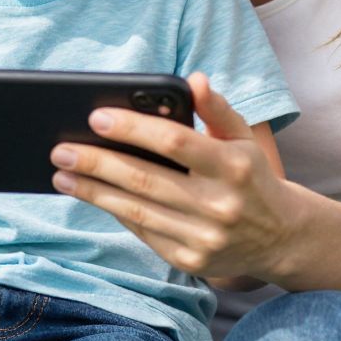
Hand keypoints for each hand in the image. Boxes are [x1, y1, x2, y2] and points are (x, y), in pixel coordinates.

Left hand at [51, 73, 295, 279]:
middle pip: (145, 179)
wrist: (280, 237)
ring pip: (135, 209)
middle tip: (60, 148)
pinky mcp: (189, 260)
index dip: (133, 128)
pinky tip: (92, 194)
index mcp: (234, 165)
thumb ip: (217, 109)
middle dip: (97, 161)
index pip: (175, 142)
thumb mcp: (243, 138)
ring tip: (62, 173)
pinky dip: (114, 211)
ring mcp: (203, 237)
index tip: (96, 116)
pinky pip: (142, 231)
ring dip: (93, 190)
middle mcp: (219, 204)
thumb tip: (194, 80)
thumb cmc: (252, 177)